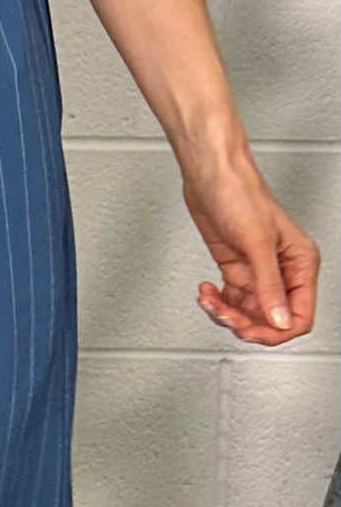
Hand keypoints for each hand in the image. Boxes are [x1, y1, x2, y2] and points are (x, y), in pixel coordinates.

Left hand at [179, 142, 320, 345]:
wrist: (211, 176)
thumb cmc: (240, 193)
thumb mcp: (257, 244)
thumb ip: (268, 286)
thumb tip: (278, 320)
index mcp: (300, 263)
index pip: (299, 316)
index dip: (276, 330)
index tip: (251, 330)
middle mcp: (282, 270)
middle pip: (270, 320)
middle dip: (244, 323)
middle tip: (225, 314)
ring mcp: (258, 271)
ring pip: (247, 313)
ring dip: (225, 313)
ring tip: (211, 300)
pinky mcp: (237, 269)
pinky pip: (230, 302)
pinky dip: (216, 303)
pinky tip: (207, 292)